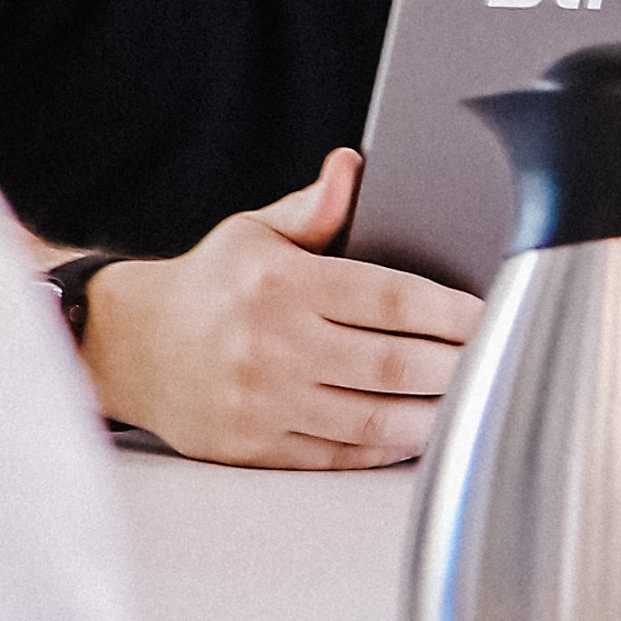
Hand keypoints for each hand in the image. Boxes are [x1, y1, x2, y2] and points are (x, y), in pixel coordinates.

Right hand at [78, 146, 478, 467]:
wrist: (130, 347)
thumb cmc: (208, 285)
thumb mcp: (253, 231)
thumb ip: (315, 209)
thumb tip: (353, 166)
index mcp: (281, 283)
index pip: (392, 298)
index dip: (452, 312)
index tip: (485, 315)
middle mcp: (272, 344)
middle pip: (394, 363)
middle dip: (455, 364)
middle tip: (491, 360)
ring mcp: (263, 401)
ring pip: (374, 418)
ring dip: (433, 413)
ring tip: (466, 399)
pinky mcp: (255, 447)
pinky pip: (340, 454)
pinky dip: (387, 447)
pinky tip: (416, 431)